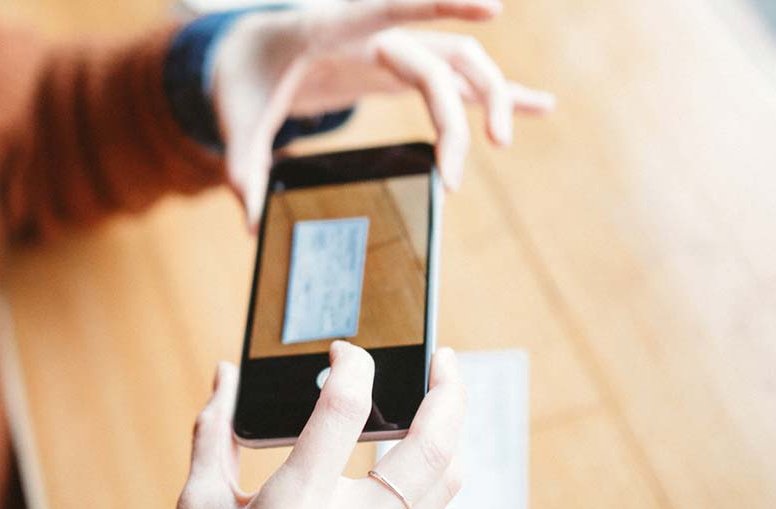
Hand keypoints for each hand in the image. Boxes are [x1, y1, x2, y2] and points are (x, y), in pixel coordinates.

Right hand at [171, 342, 467, 508]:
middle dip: (448, 393)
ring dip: (451, 434)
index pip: (344, 413)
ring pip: (445, 486)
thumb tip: (227, 374)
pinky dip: (432, 472)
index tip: (344, 350)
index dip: (352, 365)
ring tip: (440, 397)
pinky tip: (414, 450)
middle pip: (429, 453)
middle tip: (444, 356)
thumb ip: (215, 434)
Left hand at [209, 0, 555, 228]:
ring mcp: (398, 48)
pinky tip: (541, 106)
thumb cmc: (245, 76)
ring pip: (463, 63)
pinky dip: (499, 93)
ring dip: (492, 98)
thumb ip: (241, 164)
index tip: (494, 8)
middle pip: (440, 59)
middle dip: (455, 116)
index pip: (396, 7)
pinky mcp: (406, 70)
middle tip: (453, 177)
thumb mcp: (234, 116)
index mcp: (334, 27)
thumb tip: (248, 220)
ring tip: (502, 144)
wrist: (252, 52)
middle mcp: (377, 32)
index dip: (443, 3)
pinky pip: (461, 80)